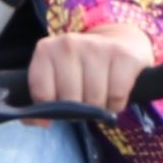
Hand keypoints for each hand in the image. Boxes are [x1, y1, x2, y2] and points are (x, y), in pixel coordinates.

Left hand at [26, 19, 153, 114]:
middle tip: (82, 101)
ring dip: (98, 109)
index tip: (55, 112)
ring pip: (94, 101)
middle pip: (69, 100)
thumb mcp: (56, 74)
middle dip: (77, 110)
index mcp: (47, 50)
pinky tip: (113, 94)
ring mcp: (97, 48)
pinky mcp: (123, 56)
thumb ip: (41, 98)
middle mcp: (69, 44)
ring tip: (98, 96)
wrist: (119, 40)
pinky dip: (115, 105)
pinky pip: (116, 97)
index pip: (42, 93)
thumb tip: (39, 122)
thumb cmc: (82, 66)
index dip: (48, 111)